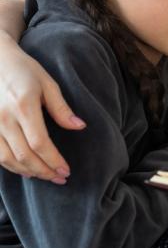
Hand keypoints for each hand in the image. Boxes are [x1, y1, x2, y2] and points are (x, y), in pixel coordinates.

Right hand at [0, 35, 84, 182]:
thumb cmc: (24, 70)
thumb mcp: (48, 84)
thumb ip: (62, 108)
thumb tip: (80, 127)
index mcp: (24, 105)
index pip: (39, 142)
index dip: (53, 160)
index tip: (66, 170)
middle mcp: (4, 118)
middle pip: (24, 155)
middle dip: (44, 170)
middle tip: (60, 178)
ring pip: (8, 159)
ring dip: (29, 172)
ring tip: (47, 175)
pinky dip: (12, 166)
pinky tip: (26, 169)